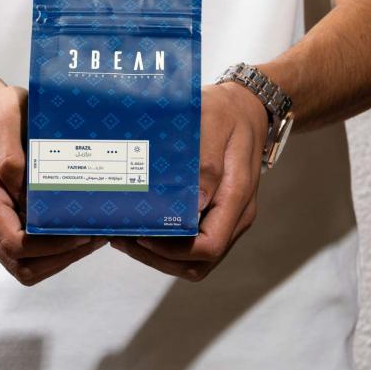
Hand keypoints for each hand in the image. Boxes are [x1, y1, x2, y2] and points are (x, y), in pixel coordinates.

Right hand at [0, 69, 106, 284]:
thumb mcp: (5, 118)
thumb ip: (11, 156)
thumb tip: (26, 194)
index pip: (14, 242)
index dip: (51, 246)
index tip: (83, 232)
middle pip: (20, 262)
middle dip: (61, 256)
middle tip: (95, 236)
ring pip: (21, 264)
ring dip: (57, 258)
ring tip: (89, 236)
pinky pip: (23, 251)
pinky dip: (50, 250)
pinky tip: (73, 230)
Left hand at [110, 82, 268, 280]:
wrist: (247, 107)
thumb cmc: (227, 112)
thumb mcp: (214, 124)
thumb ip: (206, 163)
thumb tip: (195, 204)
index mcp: (237, 197)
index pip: (208, 246)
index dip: (172, 250)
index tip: (143, 235)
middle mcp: (236, 215)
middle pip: (199, 262)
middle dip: (159, 258)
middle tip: (123, 239)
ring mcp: (229, 217)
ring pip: (196, 260)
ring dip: (161, 256)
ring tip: (128, 238)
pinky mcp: (219, 214)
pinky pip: (195, 244)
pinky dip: (169, 245)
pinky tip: (145, 228)